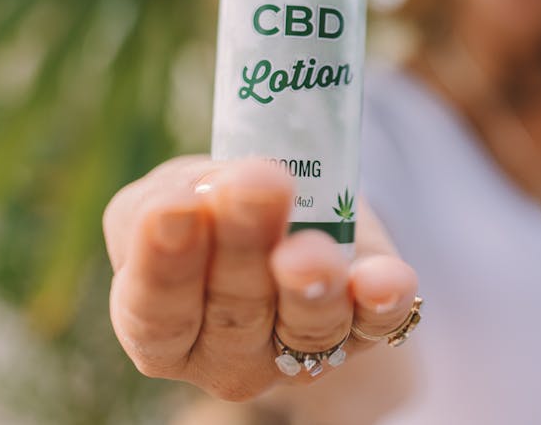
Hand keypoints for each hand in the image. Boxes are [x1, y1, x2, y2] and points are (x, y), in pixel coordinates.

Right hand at [103, 155, 418, 400]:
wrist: (294, 210)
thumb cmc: (215, 205)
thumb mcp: (180, 189)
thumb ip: (184, 191)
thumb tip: (214, 187)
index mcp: (163, 327)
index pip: (156, 310)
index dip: (164, 262)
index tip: (176, 205)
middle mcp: (229, 355)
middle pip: (234, 314)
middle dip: (245, 246)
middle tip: (257, 184)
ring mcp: (300, 354)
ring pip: (308, 326)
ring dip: (311, 283)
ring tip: (309, 249)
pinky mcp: (364, 332)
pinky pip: (377, 323)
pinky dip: (382, 300)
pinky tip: (384, 279)